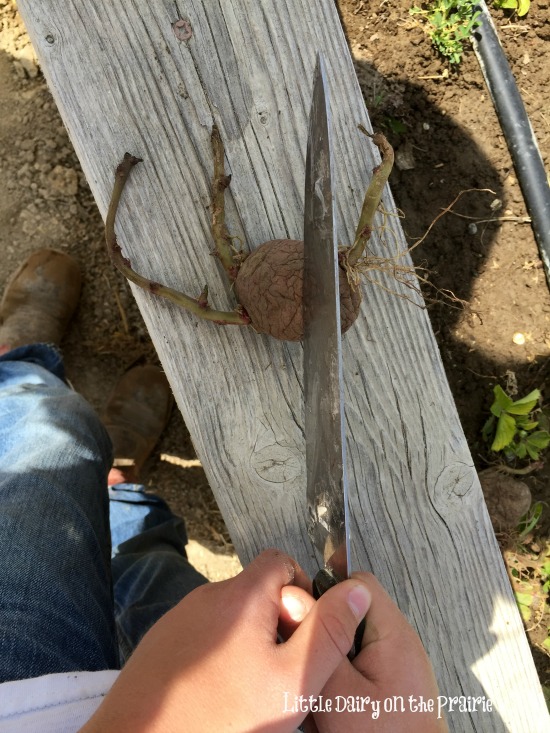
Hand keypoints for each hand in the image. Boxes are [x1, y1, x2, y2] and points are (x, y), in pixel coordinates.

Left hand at [80, 549, 370, 732]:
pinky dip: (221, 655)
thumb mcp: (292, 680)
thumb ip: (329, 632)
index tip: (305, 635)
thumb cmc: (221, 717)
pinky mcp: (162, 643)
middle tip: (282, 672)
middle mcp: (207, 596)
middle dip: (279, 624)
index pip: (281, 561)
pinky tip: (220, 693)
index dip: (303, 592)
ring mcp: (180, 618)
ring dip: (250, 642)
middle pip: (258, 591)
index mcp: (241, 595)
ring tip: (252, 688)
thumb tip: (356, 588)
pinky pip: (205, 635)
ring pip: (232, 617)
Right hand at [287, 573, 447, 732]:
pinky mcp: (391, 681)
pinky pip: (357, 663)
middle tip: (310, 667)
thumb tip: (292, 597)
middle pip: (350, 611)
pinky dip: (340, 680)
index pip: (356, 583)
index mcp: (392, 633)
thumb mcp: (338, 694)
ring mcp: (396, 661)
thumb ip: (316, 643)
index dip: (325, 595)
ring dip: (329, 660)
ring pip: (349, 639)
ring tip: (322, 696)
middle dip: (323, 633)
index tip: (302, 620)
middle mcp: (399, 640)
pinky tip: (332, 707)